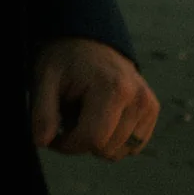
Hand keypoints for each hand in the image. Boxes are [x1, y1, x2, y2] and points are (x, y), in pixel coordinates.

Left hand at [31, 37, 158, 159]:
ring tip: (83, 116)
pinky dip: (113, 141)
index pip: (93, 139)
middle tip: (66, 121)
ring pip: (120, 151)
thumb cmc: (65, 61)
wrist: (89, 42)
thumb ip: (43, 113)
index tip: (52, 136)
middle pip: (107, 149)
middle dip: (81, 143)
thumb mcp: (45, 80)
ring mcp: (149, 105)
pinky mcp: (152, 111)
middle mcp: (138, 98)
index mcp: (113, 89)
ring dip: (98, 143)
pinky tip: (100, 119)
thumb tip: (42, 142)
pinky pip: (133, 146)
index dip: (68, 145)